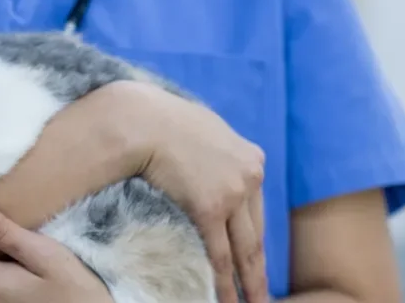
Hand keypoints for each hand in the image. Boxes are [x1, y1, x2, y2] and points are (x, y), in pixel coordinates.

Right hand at [131, 81, 268, 302]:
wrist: (140, 120)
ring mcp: (232, 193)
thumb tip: (208, 166)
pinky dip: (223, 279)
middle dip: (259, 269)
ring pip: (244, 249)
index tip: (256, 262)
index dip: (255, 240)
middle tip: (264, 296)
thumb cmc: (162, 119)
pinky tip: (225, 297)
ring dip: (249, 283)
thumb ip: (216, 152)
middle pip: (256, 234)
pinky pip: (219, 252)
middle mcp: (249, 177)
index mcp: (251, 158)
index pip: (257, 211)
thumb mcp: (204, 129)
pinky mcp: (210, 206)